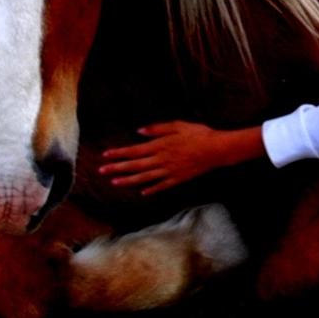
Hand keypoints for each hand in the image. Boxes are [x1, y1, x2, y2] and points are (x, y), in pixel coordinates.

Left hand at [98, 121, 263, 195]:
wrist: (216, 150)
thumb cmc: (198, 134)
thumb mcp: (177, 125)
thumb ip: (157, 129)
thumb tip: (139, 132)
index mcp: (160, 145)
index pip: (134, 150)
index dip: (119, 153)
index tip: (105, 155)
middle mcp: (161, 160)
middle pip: (135, 165)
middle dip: (117, 167)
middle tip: (101, 171)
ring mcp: (169, 171)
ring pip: (144, 178)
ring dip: (128, 180)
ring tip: (114, 182)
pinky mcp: (178, 179)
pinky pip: (161, 186)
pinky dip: (151, 189)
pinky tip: (142, 192)